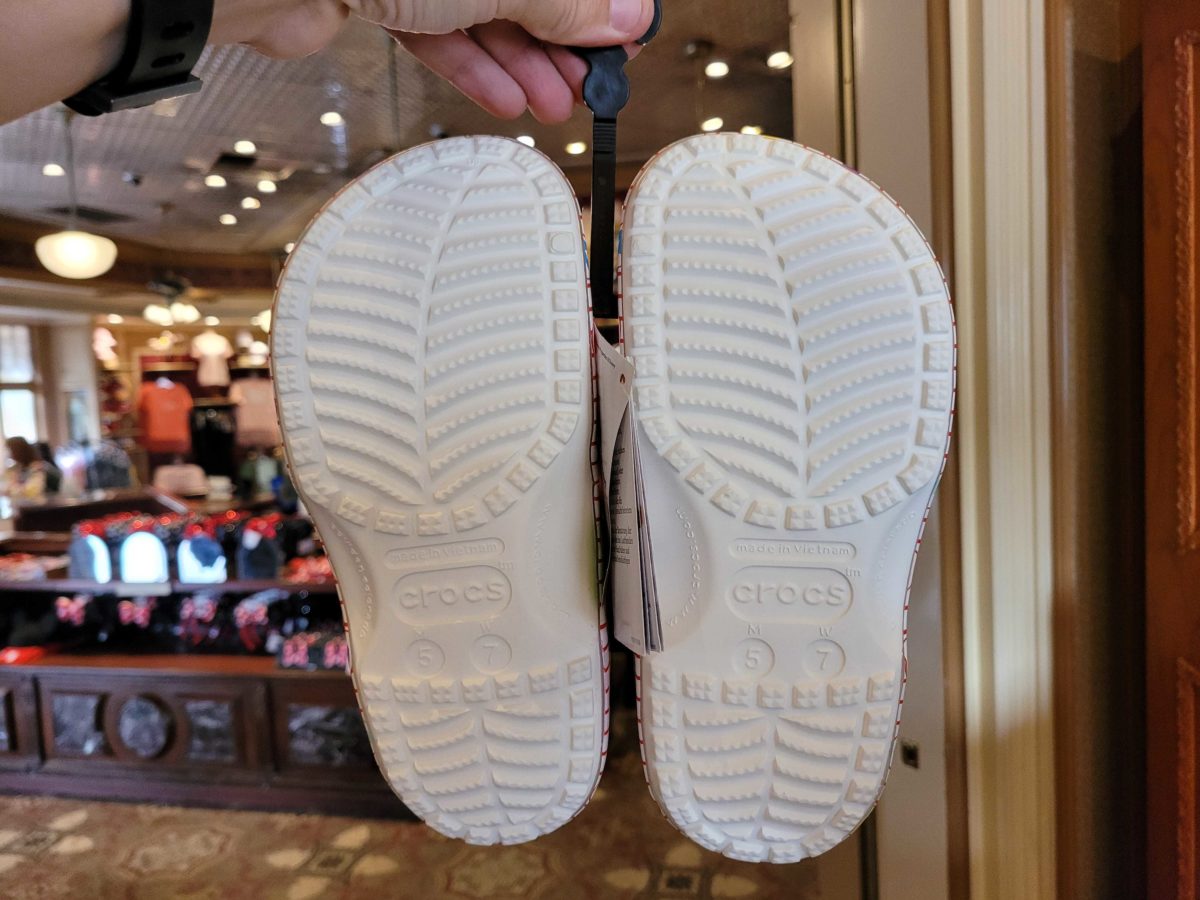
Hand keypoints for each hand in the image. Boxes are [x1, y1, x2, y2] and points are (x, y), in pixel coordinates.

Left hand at [225, 0, 655, 122]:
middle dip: (560, 38)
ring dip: (522, 63)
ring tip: (554, 105)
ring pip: (482, 10)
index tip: (622, 36)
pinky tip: (505, 99)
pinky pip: (437, 31)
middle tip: (589, 82)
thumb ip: (564, 0)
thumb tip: (622, 16)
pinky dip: (472, 66)